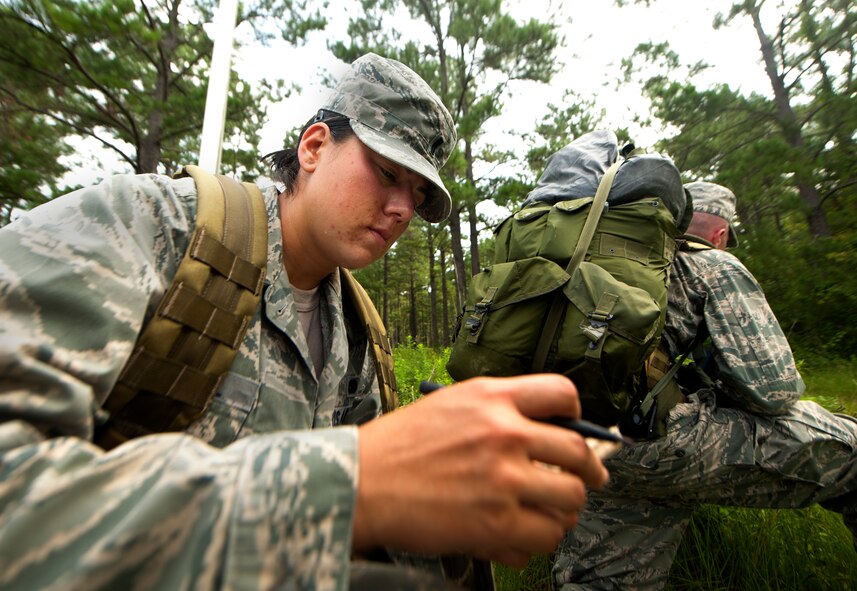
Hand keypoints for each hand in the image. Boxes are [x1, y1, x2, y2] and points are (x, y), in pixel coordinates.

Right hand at [353, 374, 608, 565]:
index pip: (561, 394)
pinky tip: (520, 534)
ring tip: (550, 512)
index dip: (578, 414)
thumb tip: (541, 429)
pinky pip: (544, 536)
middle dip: (590, 470)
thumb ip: (496, 410)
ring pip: (570, 498)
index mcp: (491, 398)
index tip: (578, 429)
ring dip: (564, 509)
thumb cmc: (399, 446)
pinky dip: (537, 539)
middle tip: (588, 479)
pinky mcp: (496, 522)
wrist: (361, 482)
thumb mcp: (449, 405)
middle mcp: (504, 433)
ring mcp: (503, 479)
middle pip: (578, 452)